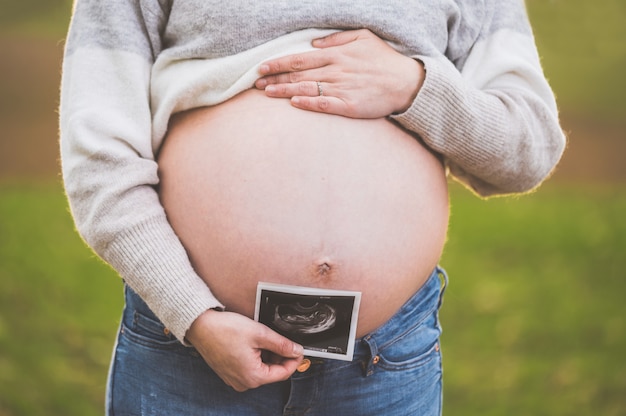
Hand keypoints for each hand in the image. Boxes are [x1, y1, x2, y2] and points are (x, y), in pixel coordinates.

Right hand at [186, 309, 303, 391]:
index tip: (299, 348)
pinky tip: (254, 343)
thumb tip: (297, 350)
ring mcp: (235, 379)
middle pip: (272, 372)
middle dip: (280, 356)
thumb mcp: (259, 334)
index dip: (294, 359)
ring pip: (261, 369)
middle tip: (283, 339)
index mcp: (253, 377)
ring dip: (268, 355)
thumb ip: (281, 344)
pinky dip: (256, 357)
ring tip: (265, 338)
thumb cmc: (226, 329)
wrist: (200, 326)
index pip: (284, 373)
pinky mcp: (229, 372)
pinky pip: (249, 368)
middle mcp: (244, 383)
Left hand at [255, 29, 423, 118]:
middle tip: (255, 83)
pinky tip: (294, 103)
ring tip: (266, 93)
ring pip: (306, 88)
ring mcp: (341, 88)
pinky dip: (308, 103)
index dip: (278, 63)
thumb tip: (315, 42)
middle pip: (298, 75)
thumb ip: (337, 39)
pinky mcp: (349, 105)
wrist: (407, 82)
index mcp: (336, 55)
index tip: (261, 67)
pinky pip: (324, 104)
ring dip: (284, 91)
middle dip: (274, 78)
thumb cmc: (385, 60)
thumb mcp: (363, 37)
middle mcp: (335, 71)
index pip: (300, 59)